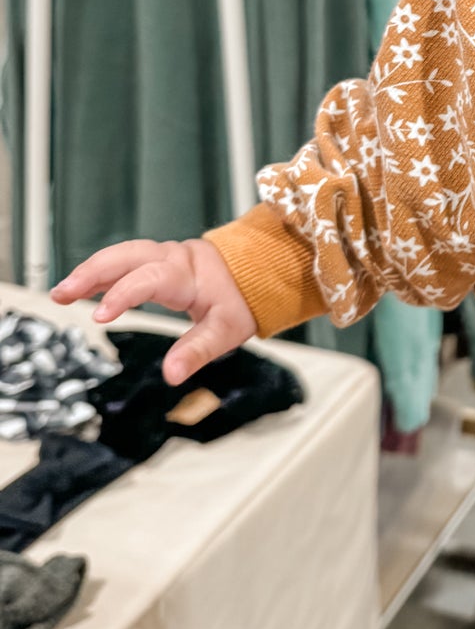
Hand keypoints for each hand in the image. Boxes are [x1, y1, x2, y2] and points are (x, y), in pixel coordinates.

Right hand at [52, 238, 255, 386]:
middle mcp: (174, 258)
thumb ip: (198, 351)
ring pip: (122, 253)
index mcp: (190, 275)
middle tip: (62, 294)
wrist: (259, 270)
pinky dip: (101, 271)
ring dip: (90, 270)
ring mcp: (164, 255)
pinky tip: (80, 287)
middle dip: (93, 273)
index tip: (99, 317)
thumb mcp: (228, 330)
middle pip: (128, 256)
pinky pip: (126, 259)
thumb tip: (171, 375)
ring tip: (61, 292)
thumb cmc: (242, 300)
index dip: (123, 294)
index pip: (150, 278)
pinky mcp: (157, 259)